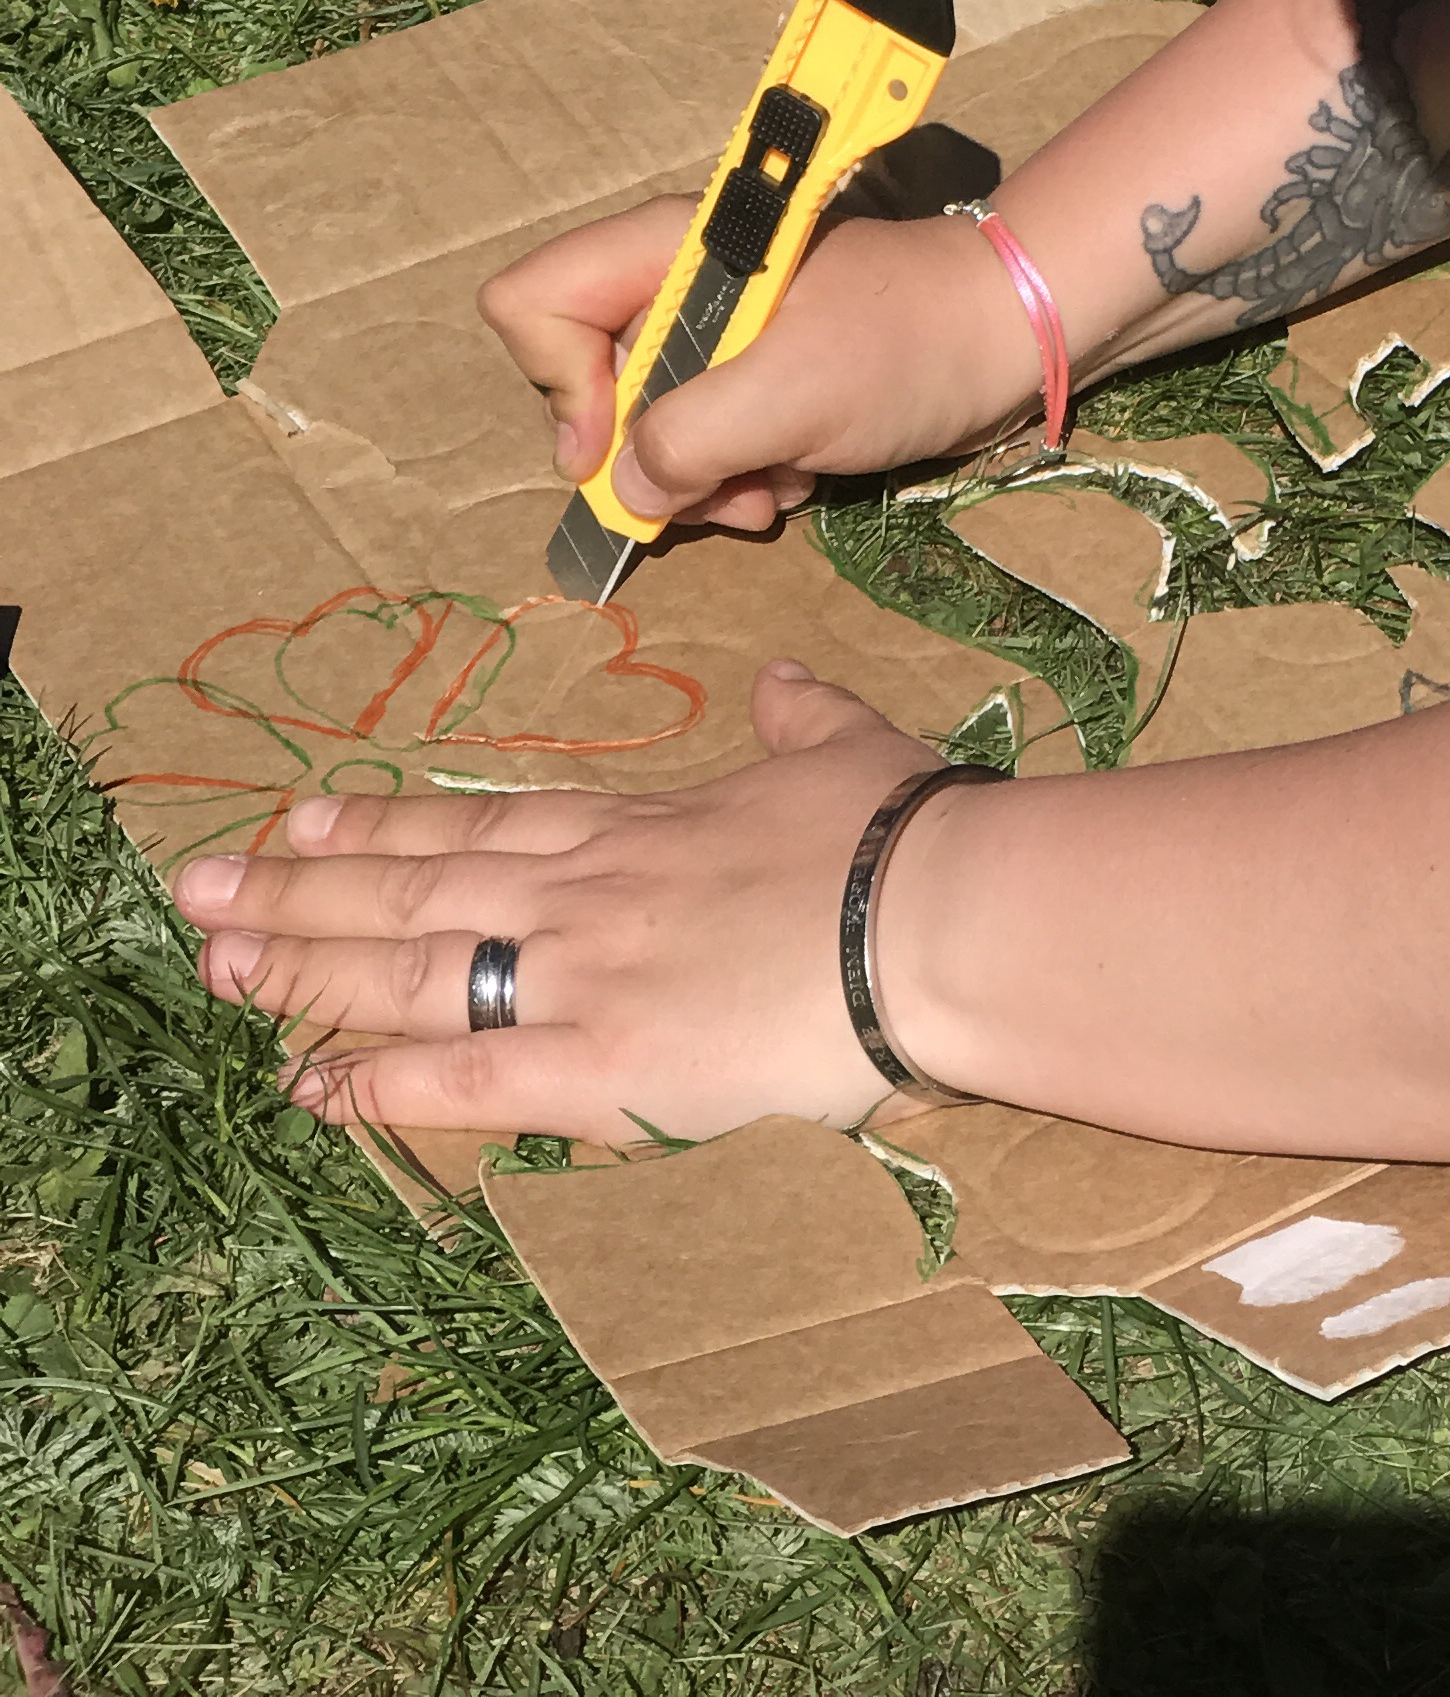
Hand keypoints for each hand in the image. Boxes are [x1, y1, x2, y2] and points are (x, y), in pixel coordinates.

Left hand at [170, 664, 989, 1140]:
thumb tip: (781, 679)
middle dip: (299, 891)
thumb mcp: (849, 746)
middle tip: (197, 888)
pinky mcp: (599, 1069)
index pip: (482, 826)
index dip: (385, 827)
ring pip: (411, 970)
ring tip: (215, 965)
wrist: (936, 913)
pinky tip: (305, 1087)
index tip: (302, 818)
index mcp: (639, 829)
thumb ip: (800, 717)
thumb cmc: (903, 832)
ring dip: (304, 968)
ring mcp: (580, 977)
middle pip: (416, 889)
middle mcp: (585, 895)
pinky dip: (375, 1083)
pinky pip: (462, 1081)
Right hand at [483, 203, 1045, 534]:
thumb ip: (688, 439)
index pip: (535, 300)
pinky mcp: (764, 374)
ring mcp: (725, 332)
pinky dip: (745, 472)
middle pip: (586, 381)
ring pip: (650, 426)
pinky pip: (709, 440)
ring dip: (704, 479)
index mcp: (674, 253)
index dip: (556, 382)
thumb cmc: (911, 346)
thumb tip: (626, 489)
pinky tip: (802, 476)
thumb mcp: (791, 395)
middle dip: (647, 455)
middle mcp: (684, 285)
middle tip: (719, 489)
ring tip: (776, 489)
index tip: (616, 446)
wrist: (1018, 337)